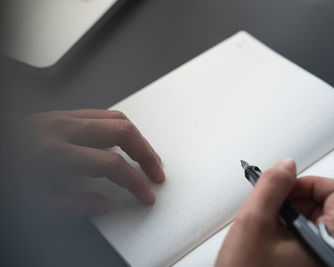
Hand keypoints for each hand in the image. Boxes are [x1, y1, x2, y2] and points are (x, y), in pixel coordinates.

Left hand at [5, 109, 164, 214]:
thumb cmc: (7, 172)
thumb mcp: (33, 201)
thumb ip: (72, 205)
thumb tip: (102, 204)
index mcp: (56, 154)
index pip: (111, 164)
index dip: (134, 181)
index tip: (144, 193)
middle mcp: (64, 129)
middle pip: (122, 132)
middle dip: (146, 153)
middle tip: (155, 171)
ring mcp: (64, 117)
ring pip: (116, 118)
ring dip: (138, 138)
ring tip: (147, 155)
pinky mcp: (64, 114)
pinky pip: (103, 114)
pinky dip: (121, 128)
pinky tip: (124, 141)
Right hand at [215, 158, 333, 266]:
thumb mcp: (252, 224)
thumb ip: (271, 187)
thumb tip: (286, 166)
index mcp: (328, 245)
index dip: (311, 182)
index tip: (286, 187)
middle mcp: (331, 253)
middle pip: (329, 202)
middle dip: (295, 196)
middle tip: (271, 203)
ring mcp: (320, 258)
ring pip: (314, 214)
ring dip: (287, 210)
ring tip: (265, 222)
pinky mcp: (308, 260)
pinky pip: (304, 230)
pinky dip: (285, 223)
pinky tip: (267, 232)